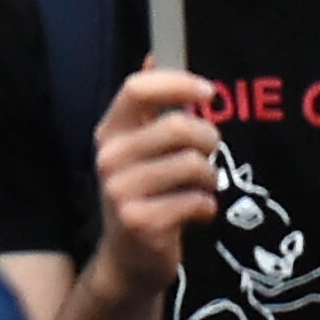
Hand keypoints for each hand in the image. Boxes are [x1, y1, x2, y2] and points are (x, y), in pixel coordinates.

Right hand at [88, 67, 222, 299]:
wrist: (127, 262)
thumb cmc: (141, 195)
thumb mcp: (135, 149)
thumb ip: (146, 106)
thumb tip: (151, 56)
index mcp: (109, 132)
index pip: (137, 89)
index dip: (177, 83)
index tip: (209, 92)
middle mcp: (109, 158)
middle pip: (175, 126)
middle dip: (207, 137)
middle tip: (211, 152)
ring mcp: (121, 192)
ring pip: (192, 164)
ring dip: (210, 176)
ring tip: (202, 186)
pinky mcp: (141, 223)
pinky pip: (196, 200)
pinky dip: (207, 206)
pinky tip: (198, 212)